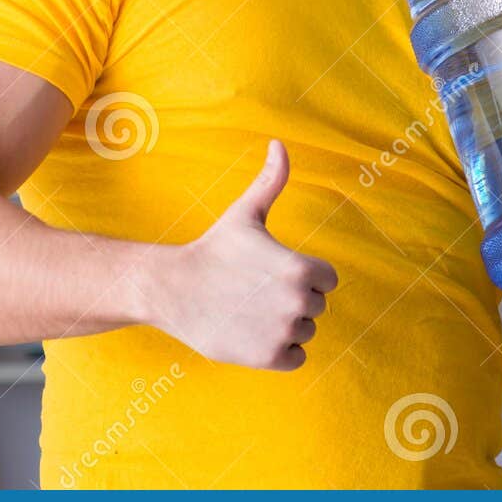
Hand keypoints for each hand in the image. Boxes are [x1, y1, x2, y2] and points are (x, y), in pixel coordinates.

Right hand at [141, 140, 337, 370]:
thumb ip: (271, 181)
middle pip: (316, 306)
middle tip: (256, 291)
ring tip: (252, 310)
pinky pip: (296, 357)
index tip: (272, 271)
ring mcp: (284, 332)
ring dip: (285, 325)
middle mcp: (298, 302)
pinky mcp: (269, 358)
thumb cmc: (214, 249)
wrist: (174, 289)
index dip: (303, 274)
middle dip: (292, 300)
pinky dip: (279, 350)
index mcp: (301, 268)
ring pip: (305, 331)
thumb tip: (279, 143)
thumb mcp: (245, 214)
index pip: (327, 279)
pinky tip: (253, 332)